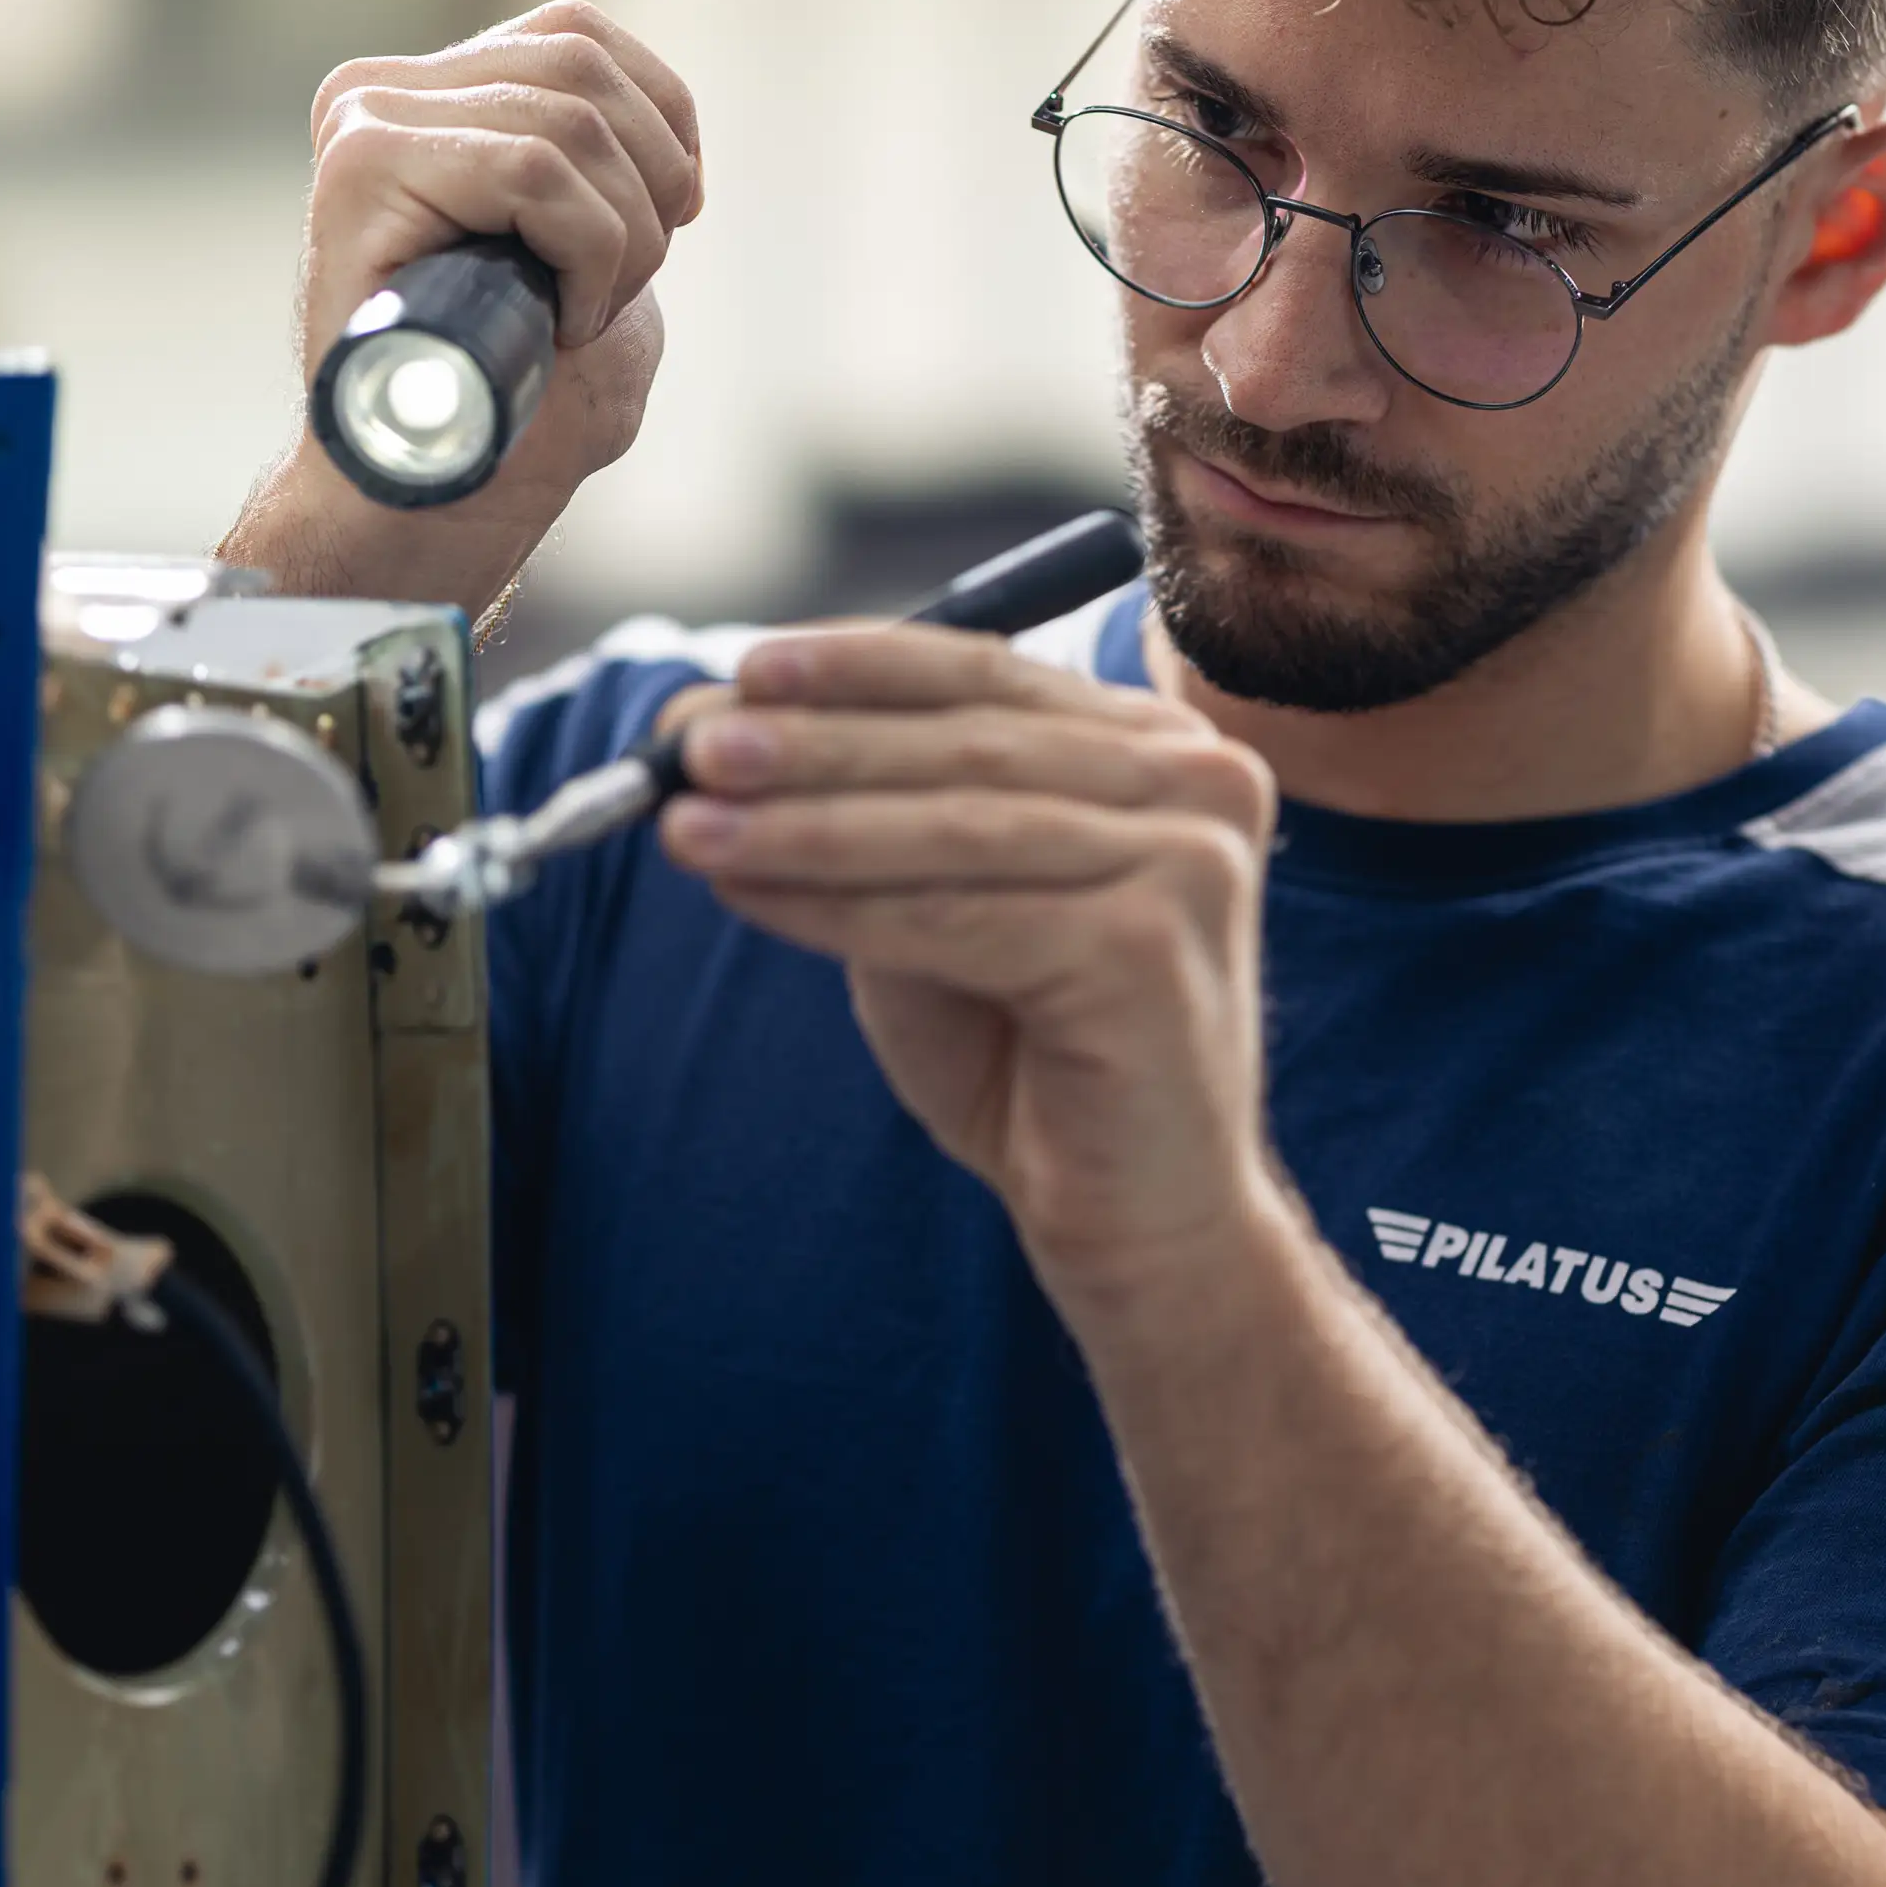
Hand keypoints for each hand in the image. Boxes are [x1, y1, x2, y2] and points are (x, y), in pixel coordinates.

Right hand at [224, 0, 700, 610]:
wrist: (429, 495)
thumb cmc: (510, 399)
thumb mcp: (581, 262)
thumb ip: (603, 177)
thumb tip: (672, 140)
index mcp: (430, 100)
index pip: (577, 34)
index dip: (663, 117)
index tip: (680, 211)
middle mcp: (381, 95)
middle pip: (584, 69)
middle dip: (649, 187)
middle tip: (620, 289)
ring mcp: (365, 125)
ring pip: (570, 126)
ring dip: (621, 238)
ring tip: (585, 315)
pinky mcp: (363, 167)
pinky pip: (535, 170)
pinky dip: (588, 254)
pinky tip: (565, 322)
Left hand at [658, 628, 1279, 1297]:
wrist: (1143, 1219)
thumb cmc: (1037, 1060)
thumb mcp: (941, 906)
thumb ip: (863, 818)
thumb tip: (706, 728)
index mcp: (1159, 749)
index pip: (990, 673)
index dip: (859, 667)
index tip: (740, 674)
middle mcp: (1198, 784)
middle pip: (968, 741)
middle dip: (816, 743)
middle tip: (691, 750)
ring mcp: (1187, 864)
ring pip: (957, 827)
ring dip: (806, 824)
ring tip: (687, 827)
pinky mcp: (1149, 950)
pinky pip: (957, 916)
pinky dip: (840, 905)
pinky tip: (750, 897)